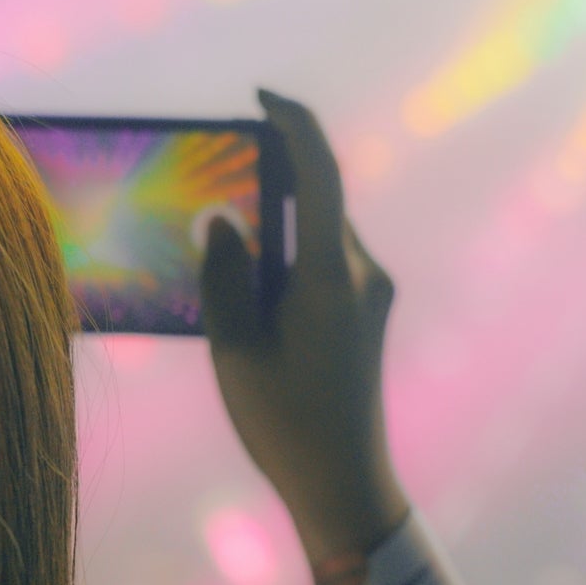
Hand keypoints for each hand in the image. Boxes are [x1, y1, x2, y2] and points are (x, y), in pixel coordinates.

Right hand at [200, 89, 408, 568]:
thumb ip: (223, 277)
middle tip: (216, 176)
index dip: (294, 123)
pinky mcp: (366, 314)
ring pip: (318, 234)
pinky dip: (288, 255)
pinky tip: (249, 281)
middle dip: (269, 179)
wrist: (345, 486)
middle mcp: (361, 274)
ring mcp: (370, 294)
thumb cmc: (285, 424)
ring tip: (221, 239)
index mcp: (330, 275)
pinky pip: (324, 262)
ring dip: (276, 224)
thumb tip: (219, 220)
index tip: (261, 98)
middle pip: (316, 201)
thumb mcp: (235, 350)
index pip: (320, 172)